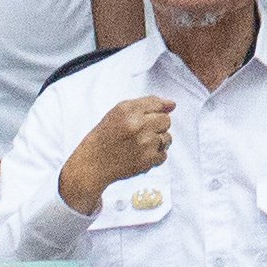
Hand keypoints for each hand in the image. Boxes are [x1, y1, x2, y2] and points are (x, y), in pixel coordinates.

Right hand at [59, 96, 177, 211]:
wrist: (94, 163)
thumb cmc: (107, 134)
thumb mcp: (120, 110)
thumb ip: (147, 103)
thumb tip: (173, 104)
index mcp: (129, 111)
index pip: (158, 104)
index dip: (153, 111)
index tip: (144, 118)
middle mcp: (138, 126)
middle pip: (166, 121)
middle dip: (157, 125)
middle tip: (141, 132)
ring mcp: (144, 145)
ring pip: (167, 138)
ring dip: (158, 141)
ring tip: (140, 144)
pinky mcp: (147, 161)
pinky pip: (164, 155)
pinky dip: (154, 156)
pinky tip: (140, 154)